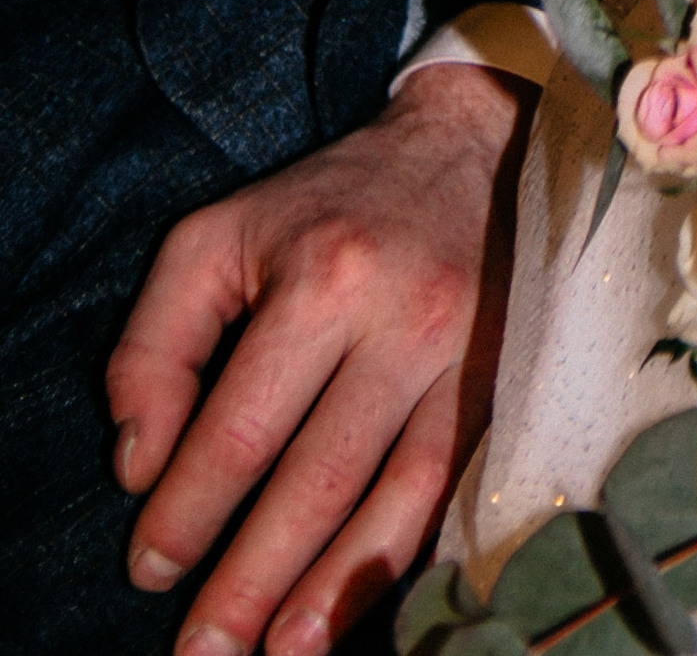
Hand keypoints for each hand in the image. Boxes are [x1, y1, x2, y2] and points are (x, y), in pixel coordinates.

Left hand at [107, 62, 527, 655]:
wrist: (472, 148)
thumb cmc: (327, 203)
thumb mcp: (215, 238)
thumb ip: (155, 345)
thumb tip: (139, 464)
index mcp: (323, 276)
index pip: (242, 426)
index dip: (187, 510)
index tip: (149, 565)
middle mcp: (402, 318)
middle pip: (317, 477)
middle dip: (249, 579)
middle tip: (200, 653)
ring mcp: (463, 355)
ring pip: (394, 496)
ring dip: (334, 591)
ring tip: (278, 655)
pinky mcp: (500, 380)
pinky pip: (449, 486)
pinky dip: (402, 556)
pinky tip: (357, 607)